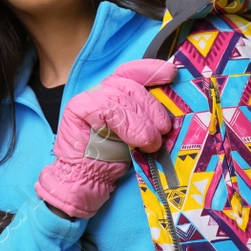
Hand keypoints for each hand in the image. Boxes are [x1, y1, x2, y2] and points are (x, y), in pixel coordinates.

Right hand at [35, 59, 176, 219]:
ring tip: (150, 142)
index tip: (170, 74)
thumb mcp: (139, 134)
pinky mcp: (78, 108)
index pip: (133, 72)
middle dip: (152, 107)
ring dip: (141, 122)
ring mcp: (88, 97)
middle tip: (163, 130)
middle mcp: (101, 91)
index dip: (152, 70)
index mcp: (116, 93)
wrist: (86, 180)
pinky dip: (125, 124)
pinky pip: (106, 108)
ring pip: (121, 97)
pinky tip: (133, 140)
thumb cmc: (112, 160)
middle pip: (131, 85)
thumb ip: (149, 118)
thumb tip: (172, 112)